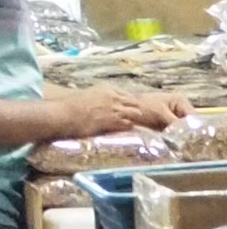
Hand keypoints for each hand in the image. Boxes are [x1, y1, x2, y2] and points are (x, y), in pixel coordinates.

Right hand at [52, 86, 190, 139]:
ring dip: (151, 121)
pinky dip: (142, 130)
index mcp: (107, 91)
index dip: (141, 108)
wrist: (60, 114)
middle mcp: (114, 97)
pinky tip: (151, 137)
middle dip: (152, 113)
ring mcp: (114, 108)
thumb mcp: (86, 101)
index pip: (130, 98)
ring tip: (165, 131)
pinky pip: (131, 125)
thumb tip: (103, 114)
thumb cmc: (67, 110)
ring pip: (139, 113)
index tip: (153, 115)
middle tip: (168, 123)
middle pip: (139, 104)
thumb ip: (99, 105)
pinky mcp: (112, 119)